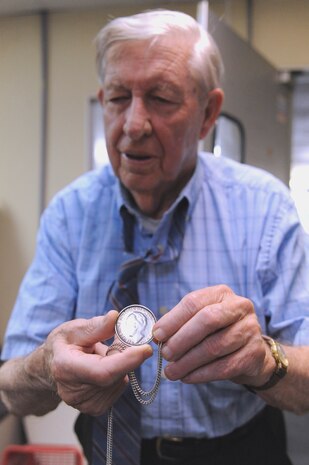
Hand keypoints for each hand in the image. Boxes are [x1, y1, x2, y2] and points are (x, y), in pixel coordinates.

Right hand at [44, 311, 151, 414]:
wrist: (51, 367)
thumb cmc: (63, 345)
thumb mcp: (73, 328)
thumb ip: (95, 326)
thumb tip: (115, 317)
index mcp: (66, 368)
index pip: (103, 371)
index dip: (127, 361)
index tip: (146, 348)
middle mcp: (74, 392)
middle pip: (115, 376)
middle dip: (126, 356)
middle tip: (121, 338)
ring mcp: (85, 404)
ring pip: (120, 381)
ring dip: (120, 365)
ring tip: (103, 354)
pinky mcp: (95, 409)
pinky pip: (118, 388)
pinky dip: (117, 375)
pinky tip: (103, 367)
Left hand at [153, 285, 274, 385]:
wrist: (252, 353)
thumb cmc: (218, 333)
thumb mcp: (200, 321)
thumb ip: (180, 324)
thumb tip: (157, 336)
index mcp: (221, 293)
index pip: (194, 302)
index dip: (173, 319)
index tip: (157, 335)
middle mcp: (239, 307)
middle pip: (207, 320)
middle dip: (182, 339)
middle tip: (166, 355)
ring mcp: (250, 329)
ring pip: (215, 346)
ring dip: (188, 362)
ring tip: (172, 372)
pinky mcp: (255, 353)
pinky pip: (224, 366)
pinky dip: (202, 374)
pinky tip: (187, 377)